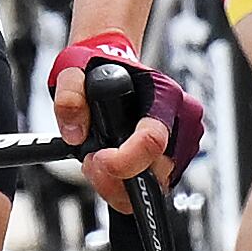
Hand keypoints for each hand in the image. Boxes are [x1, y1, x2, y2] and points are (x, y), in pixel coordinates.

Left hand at [54, 32, 200, 197]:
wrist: (111, 66)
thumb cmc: (98, 66)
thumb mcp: (72, 68)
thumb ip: (69, 96)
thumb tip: (76, 133)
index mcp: (164, 94)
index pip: (153, 141)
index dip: (122, 162)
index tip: (97, 159)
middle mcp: (180, 119)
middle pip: (156, 172)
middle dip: (117, 178)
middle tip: (91, 160)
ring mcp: (182, 141)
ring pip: (154, 184)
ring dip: (121, 182)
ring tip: (100, 157)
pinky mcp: (175, 159)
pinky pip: (152, 184)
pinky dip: (128, 182)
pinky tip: (112, 162)